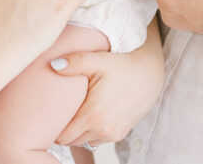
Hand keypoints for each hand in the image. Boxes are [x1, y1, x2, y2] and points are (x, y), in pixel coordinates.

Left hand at [51, 21, 164, 146]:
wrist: (150, 73)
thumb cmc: (123, 64)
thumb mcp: (98, 59)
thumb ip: (74, 62)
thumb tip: (52, 64)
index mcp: (94, 115)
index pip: (63, 136)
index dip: (54, 126)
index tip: (52, 113)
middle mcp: (104, 129)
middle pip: (71, 141)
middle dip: (64, 128)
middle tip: (61, 111)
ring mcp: (113, 134)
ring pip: (84, 141)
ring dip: (78, 131)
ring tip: (76, 112)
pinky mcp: (120, 134)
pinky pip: (97, 140)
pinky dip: (91, 131)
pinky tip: (91, 114)